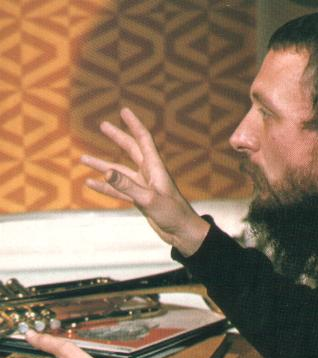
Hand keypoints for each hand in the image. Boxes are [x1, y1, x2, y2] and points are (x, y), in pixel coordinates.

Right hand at [81, 107, 209, 256]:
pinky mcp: (140, 200)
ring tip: (83, 159)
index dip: (134, 125)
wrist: (182, 233)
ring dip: (102, 166)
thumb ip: (128, 186)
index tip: (124, 111)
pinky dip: (105, 187)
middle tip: (103, 125)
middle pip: (131, 150)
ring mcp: (144, 187)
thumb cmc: (173, 215)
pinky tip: (91, 184)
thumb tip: (106, 172)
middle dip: (117, 137)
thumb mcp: (149, 200)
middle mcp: (149, 174)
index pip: (143, 140)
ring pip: (119, 172)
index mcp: (155, 169)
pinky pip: (119, 190)